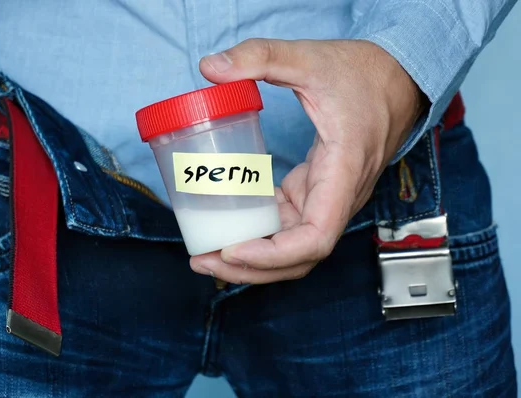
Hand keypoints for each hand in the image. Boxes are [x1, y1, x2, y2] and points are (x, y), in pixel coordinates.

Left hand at [191, 39, 427, 283]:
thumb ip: (260, 56)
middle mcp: (338, 198)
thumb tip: (208, 67)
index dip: (274, 254)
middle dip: (251, 268)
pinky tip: (229, 229)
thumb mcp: (310, 58)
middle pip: (298, 256)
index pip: (316, 238)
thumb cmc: (363, 75)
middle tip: (203, 261)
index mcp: (342, 173)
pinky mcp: (316, 193)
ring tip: (207, 255)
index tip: (232, 249)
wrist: (397, 81)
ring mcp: (328, 199)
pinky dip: (260, 236)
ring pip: (292, 248)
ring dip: (253, 259)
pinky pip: (289, 227)